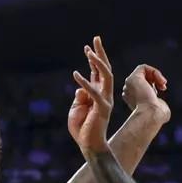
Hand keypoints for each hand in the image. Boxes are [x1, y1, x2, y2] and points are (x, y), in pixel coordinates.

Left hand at [68, 36, 113, 155]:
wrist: (88, 145)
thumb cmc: (82, 128)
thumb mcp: (77, 108)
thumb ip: (81, 96)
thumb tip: (81, 86)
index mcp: (98, 93)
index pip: (98, 72)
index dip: (94, 59)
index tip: (88, 46)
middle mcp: (104, 94)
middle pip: (105, 69)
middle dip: (100, 53)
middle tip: (96, 38)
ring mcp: (105, 100)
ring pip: (105, 76)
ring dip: (97, 63)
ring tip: (89, 51)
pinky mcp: (102, 108)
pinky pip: (93, 92)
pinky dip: (84, 82)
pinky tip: (76, 74)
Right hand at [122, 64, 170, 123]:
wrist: (151, 114)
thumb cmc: (156, 115)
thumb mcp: (158, 109)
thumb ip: (158, 104)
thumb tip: (161, 104)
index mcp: (132, 100)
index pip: (141, 87)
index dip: (152, 86)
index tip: (161, 91)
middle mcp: (128, 91)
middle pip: (142, 79)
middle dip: (154, 81)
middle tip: (162, 87)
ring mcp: (129, 84)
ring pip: (143, 72)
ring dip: (155, 76)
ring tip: (163, 83)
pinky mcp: (133, 78)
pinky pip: (143, 67)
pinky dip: (154, 71)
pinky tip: (160, 80)